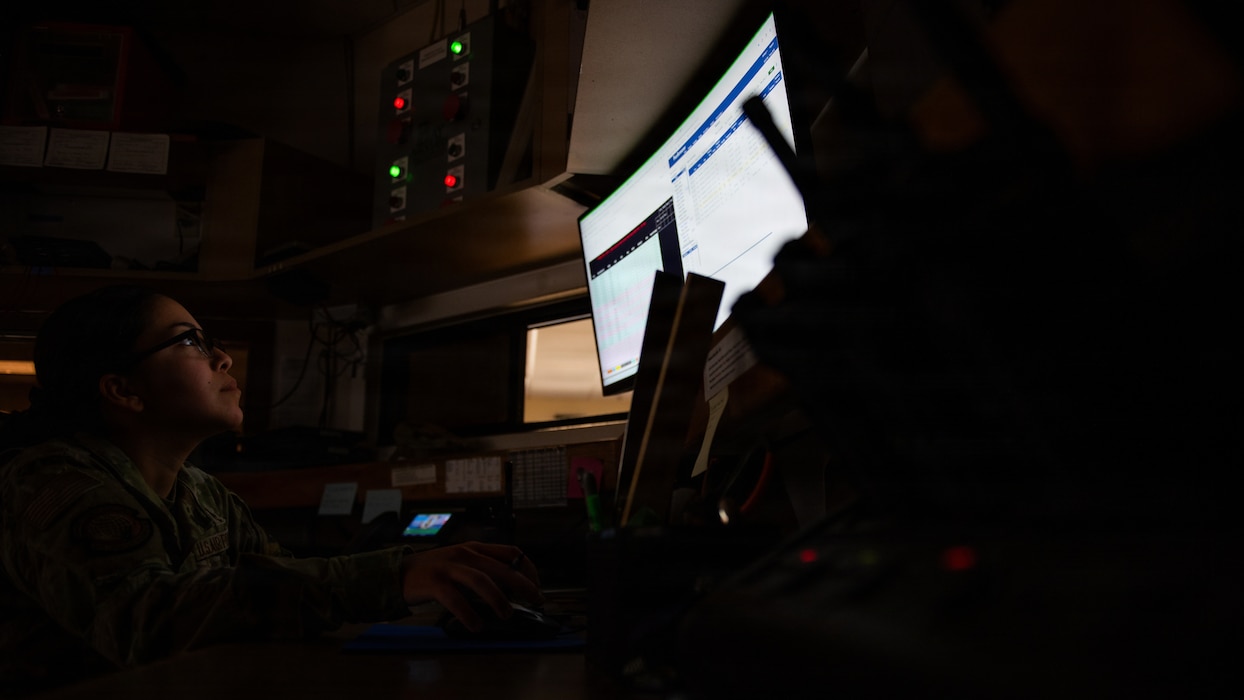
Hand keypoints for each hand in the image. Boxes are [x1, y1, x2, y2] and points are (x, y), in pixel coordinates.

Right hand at [399, 541, 542, 631]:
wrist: (398, 573)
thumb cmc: (434, 571)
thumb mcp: (460, 562)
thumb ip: (482, 569)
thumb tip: (510, 590)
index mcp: (474, 548)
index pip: (510, 552)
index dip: (528, 568)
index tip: (537, 584)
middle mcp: (464, 554)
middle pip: (501, 567)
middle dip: (522, 584)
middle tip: (536, 600)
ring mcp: (449, 567)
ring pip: (481, 581)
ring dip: (498, 599)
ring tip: (506, 614)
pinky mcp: (434, 583)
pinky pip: (456, 599)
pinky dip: (469, 614)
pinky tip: (476, 625)